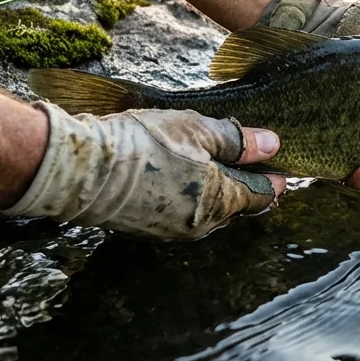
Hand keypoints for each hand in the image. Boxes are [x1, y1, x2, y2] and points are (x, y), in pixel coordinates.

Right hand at [5, 103, 284, 239]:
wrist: (78, 169)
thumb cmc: (141, 144)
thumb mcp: (195, 130)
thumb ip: (237, 140)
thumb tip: (272, 145)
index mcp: (219, 203)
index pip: (261, 197)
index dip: (274, 180)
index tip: (282, 167)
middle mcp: (199, 225)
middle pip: (236, 206)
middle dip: (246, 184)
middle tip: (252, 158)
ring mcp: (170, 229)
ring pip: (207, 209)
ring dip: (215, 188)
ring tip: (215, 160)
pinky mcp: (146, 226)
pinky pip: (180, 210)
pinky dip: (188, 192)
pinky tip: (180, 171)